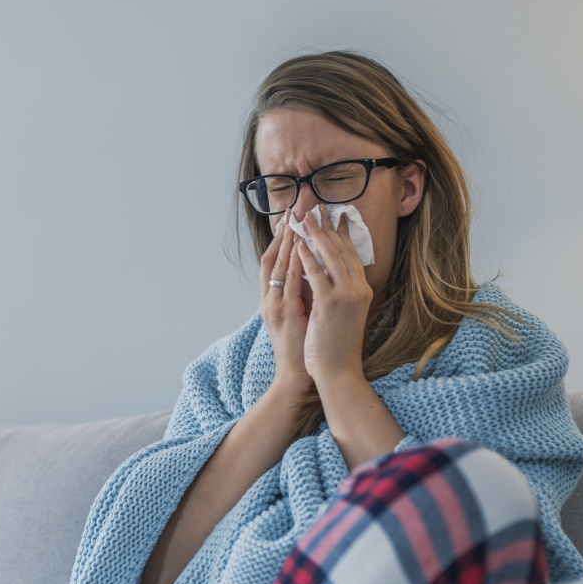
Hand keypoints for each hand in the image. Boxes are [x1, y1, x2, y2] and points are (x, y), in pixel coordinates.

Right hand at [258, 216, 314, 395]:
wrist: (299, 376)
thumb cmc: (303, 348)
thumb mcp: (301, 316)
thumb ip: (302, 293)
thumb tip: (312, 271)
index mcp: (273, 299)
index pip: (276, 260)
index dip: (283, 237)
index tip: (292, 215)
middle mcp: (270, 300)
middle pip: (274, 258)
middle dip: (285, 231)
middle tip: (294, 207)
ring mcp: (275, 306)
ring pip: (279, 266)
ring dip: (288, 241)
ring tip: (296, 218)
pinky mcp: (285, 315)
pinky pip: (289, 284)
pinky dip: (294, 264)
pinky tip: (300, 248)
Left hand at [295, 209, 374, 383]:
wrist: (338, 371)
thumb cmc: (337, 346)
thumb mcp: (344, 314)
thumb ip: (340, 292)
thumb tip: (330, 274)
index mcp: (361, 290)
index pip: (351, 254)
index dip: (342, 233)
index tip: (335, 215)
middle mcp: (358, 289)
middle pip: (342, 249)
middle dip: (328, 226)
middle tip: (317, 206)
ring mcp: (346, 296)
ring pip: (331, 257)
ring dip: (316, 234)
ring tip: (305, 217)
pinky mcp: (331, 304)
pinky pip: (317, 275)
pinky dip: (308, 257)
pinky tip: (299, 244)